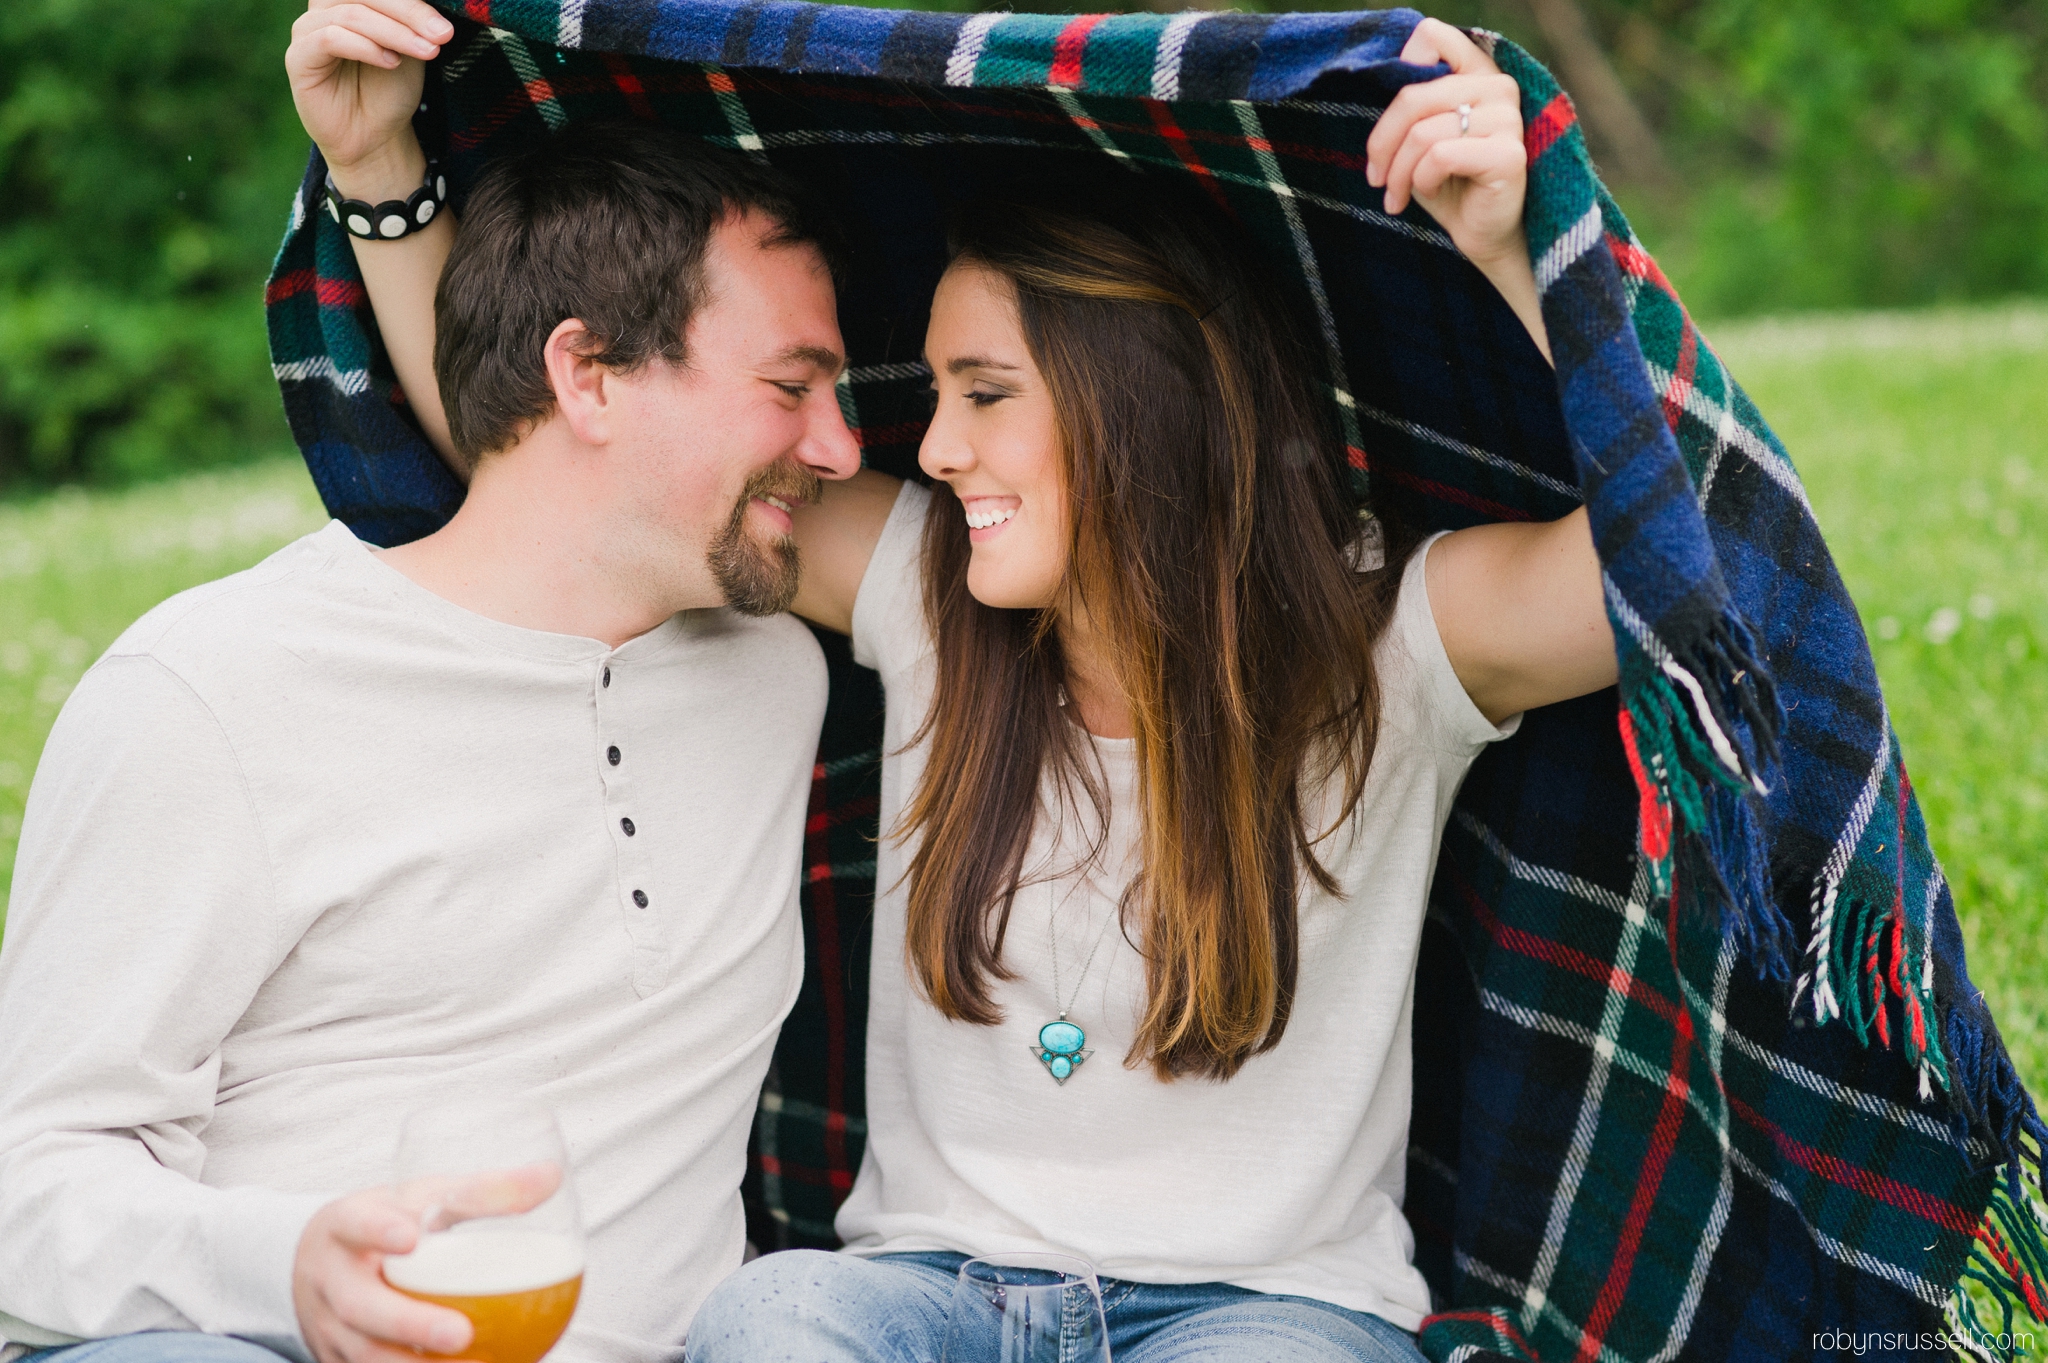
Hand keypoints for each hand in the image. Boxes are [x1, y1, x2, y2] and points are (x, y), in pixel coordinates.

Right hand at [285, 0, 454, 198]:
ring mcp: (308, 29)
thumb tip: (431, 10)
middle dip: (409, 13)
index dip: (413, 3)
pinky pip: (330, 38)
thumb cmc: (390, 89)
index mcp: (350, 0)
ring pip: (351, 14)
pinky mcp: (298, 56)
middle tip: (441, 35)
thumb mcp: (409, 49)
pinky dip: (365, 47)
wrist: (374, 136)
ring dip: (394, 32)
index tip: (446, 28)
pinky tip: (391, 62)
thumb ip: (412, 22)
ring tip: (425, 52)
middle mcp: (324, 7)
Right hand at [293, 1165, 559, 1362]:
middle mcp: (331, 1281)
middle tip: (461, 1333)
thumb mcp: (424, 1196)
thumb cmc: (389, 1222)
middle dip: (409, 1324)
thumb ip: (483, 1190)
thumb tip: (551, 1178)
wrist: (320, 1263)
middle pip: (360, 1307)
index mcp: (345, 1229)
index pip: (355, 1224)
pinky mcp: (337, 1360)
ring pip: (364, 1356)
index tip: (411, 1236)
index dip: (377, 1231)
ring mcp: (328, 1327)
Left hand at [1365, 18, 1528, 270]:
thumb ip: (1409, 105)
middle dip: (1383, 143)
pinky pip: (1441, 155)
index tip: (1389, 124)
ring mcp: (1509, 118)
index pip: (1431, 35)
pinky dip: (1422, 180)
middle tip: (1376, 178)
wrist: (1482, 234)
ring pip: (1423, 131)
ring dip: (1398, 172)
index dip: (1399, 71)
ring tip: (1396, 196)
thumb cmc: (1448, 184)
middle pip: (1414, 94)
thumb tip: (1374, 80)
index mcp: (1477, 71)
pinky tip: (1426, 194)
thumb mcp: (1420, 137)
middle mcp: (1498, 86)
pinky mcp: (1509, 154)